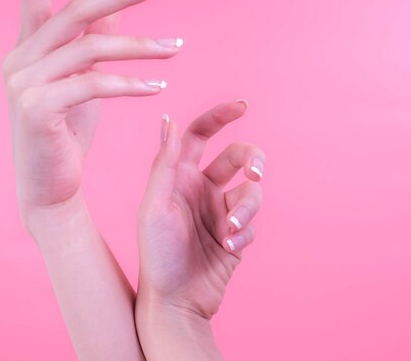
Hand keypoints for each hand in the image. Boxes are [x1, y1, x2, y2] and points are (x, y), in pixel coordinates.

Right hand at [2, 0, 181, 227]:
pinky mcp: (37, 108)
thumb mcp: (82, 84)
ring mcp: (23, 83)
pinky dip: (131, 83)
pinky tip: (159, 88)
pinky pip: (94, 84)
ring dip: (141, 47)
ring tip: (178, 50)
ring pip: (92, 47)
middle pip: (76, 11)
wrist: (49, 189)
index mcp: (27, 47)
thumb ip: (91, 45)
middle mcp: (18, 58)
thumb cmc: (67, 134)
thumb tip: (116, 12)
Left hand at [137, 100, 264, 320]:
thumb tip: (169, 119)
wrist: (175, 303)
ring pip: (251, 192)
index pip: (201, 135)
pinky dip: (244, 232)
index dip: (220, 117)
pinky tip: (229, 249)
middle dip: (252, 162)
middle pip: (238, 157)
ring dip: (246, 208)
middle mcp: (201, 189)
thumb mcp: (155, 206)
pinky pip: (251, 222)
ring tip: (230, 231)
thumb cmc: (157, 255)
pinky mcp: (235, 234)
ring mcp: (219, 211)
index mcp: (180, 176)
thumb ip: (165, 163)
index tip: (242, 106)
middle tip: (254, 175)